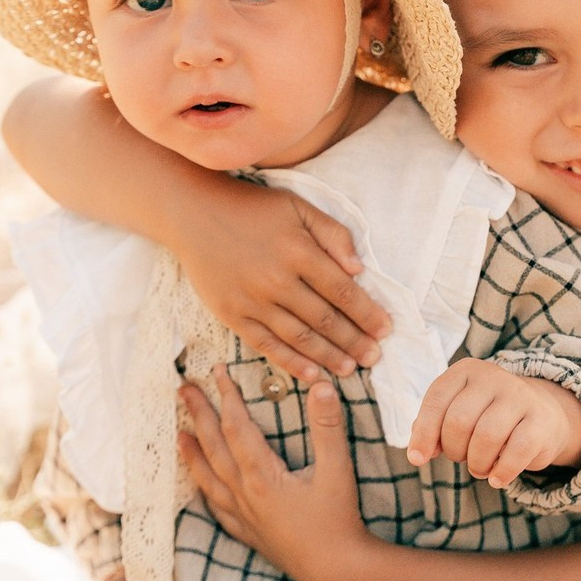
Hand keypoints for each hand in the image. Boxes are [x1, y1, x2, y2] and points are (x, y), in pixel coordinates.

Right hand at [176, 184, 391, 382]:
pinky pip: (267, 346)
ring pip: (299, 337)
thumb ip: (333, 235)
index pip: (343, 291)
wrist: (194, 214)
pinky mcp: (232, 315)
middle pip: (325, 319)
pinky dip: (291, 363)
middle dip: (354, 341)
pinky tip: (312, 374)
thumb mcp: (298, 207)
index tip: (386, 329)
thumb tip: (358, 270)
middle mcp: (277, 280)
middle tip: (375, 356)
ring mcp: (252, 301)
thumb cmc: (253, 208)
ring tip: (350, 369)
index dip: (367, 314)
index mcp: (298, 251)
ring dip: (329, 357)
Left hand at [177, 368, 368, 580]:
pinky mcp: (250, 534)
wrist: (337, 572)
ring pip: (209, 478)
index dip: (226, 396)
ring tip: (177, 436)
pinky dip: (205, 491)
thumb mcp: (337, 469)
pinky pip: (218, 508)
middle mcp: (245, 494)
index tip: (217, 370)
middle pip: (214, 447)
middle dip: (199, 415)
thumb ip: (328, 426)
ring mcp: (244, 517)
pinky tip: (201, 487)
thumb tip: (322, 385)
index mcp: (262, 475)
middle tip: (182, 389)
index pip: (236, 426)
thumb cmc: (338, 520)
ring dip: (192, 453)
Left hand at [406, 358, 580, 488]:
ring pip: (487, 437)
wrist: (540, 414)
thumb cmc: (486, 416)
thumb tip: (418, 453)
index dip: (424, 433)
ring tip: (480, 467)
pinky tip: (497, 478)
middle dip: (454, 450)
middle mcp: (494, 377)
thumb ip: (432, 427)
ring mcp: (520, 396)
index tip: (418, 459)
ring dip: (477, 463)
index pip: (437, 400)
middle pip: (459, 421)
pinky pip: (516, 452)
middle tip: (461, 457)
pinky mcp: (540, 421)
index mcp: (466, 370)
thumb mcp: (456, 412)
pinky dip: (502, 472)